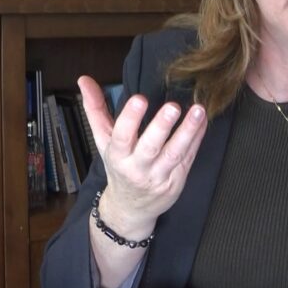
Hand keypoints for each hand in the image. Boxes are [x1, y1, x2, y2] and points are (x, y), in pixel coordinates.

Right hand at [78, 75, 206, 233]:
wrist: (130, 208)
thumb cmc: (118, 167)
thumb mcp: (103, 140)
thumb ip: (95, 109)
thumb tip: (84, 79)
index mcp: (117, 155)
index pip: (121, 136)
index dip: (130, 118)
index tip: (140, 98)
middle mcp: (137, 168)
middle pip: (150, 147)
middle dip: (161, 127)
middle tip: (173, 107)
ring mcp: (159, 176)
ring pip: (174, 154)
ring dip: (187, 131)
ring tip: (198, 111)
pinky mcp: (176, 181)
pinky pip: (188, 157)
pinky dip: (197, 138)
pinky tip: (203, 121)